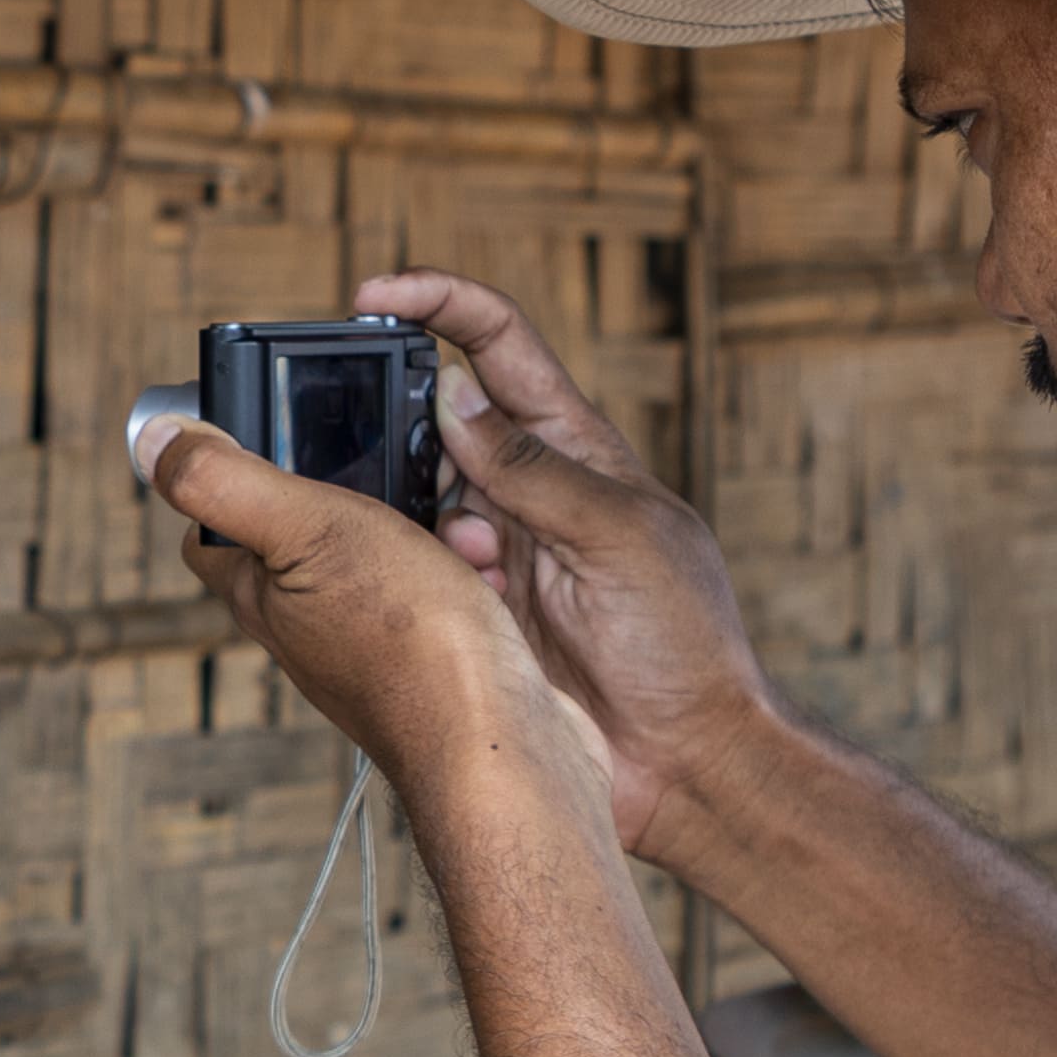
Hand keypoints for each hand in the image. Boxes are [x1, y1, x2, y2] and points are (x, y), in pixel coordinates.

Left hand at [134, 396, 607, 829]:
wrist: (497, 743)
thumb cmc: (406, 641)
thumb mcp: (307, 529)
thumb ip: (229, 484)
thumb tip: (155, 442)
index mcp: (263, 596)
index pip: (210, 537)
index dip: (219, 482)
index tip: (256, 439)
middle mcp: (308, 627)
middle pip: (303, 539)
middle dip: (350, 489)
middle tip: (390, 460)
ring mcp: (372, 650)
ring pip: (384, 561)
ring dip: (420, 523)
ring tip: (451, 518)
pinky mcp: (434, 663)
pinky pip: (440, 593)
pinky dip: (462, 567)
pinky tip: (484, 567)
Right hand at [350, 270, 791, 858]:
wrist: (684, 760)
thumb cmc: (682, 640)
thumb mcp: (618, 536)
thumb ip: (533, 469)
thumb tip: (453, 398)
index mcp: (575, 446)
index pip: (498, 342)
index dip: (437, 304)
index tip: (371, 295)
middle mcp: (527, 488)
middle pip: (437, 420)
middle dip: (405, 432)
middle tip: (400, 468)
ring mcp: (495, 549)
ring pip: (413, 499)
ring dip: (421, 523)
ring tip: (476, 569)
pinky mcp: (469, 609)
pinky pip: (414, 569)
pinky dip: (417, 576)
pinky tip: (463, 606)